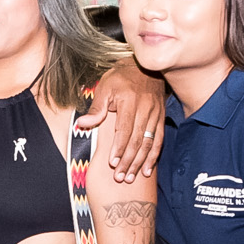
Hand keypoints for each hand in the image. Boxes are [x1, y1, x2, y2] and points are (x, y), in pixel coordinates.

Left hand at [80, 61, 164, 181]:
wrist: (144, 66)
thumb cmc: (121, 77)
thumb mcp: (105, 87)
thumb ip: (96, 108)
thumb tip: (82, 124)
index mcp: (130, 102)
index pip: (124, 130)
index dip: (119, 148)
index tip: (113, 163)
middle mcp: (145, 109)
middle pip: (137, 140)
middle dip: (128, 161)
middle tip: (121, 177)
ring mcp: (155, 114)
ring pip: (149, 143)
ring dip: (140, 162)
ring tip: (132, 177)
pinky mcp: (161, 118)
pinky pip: (159, 140)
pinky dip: (153, 156)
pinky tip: (147, 169)